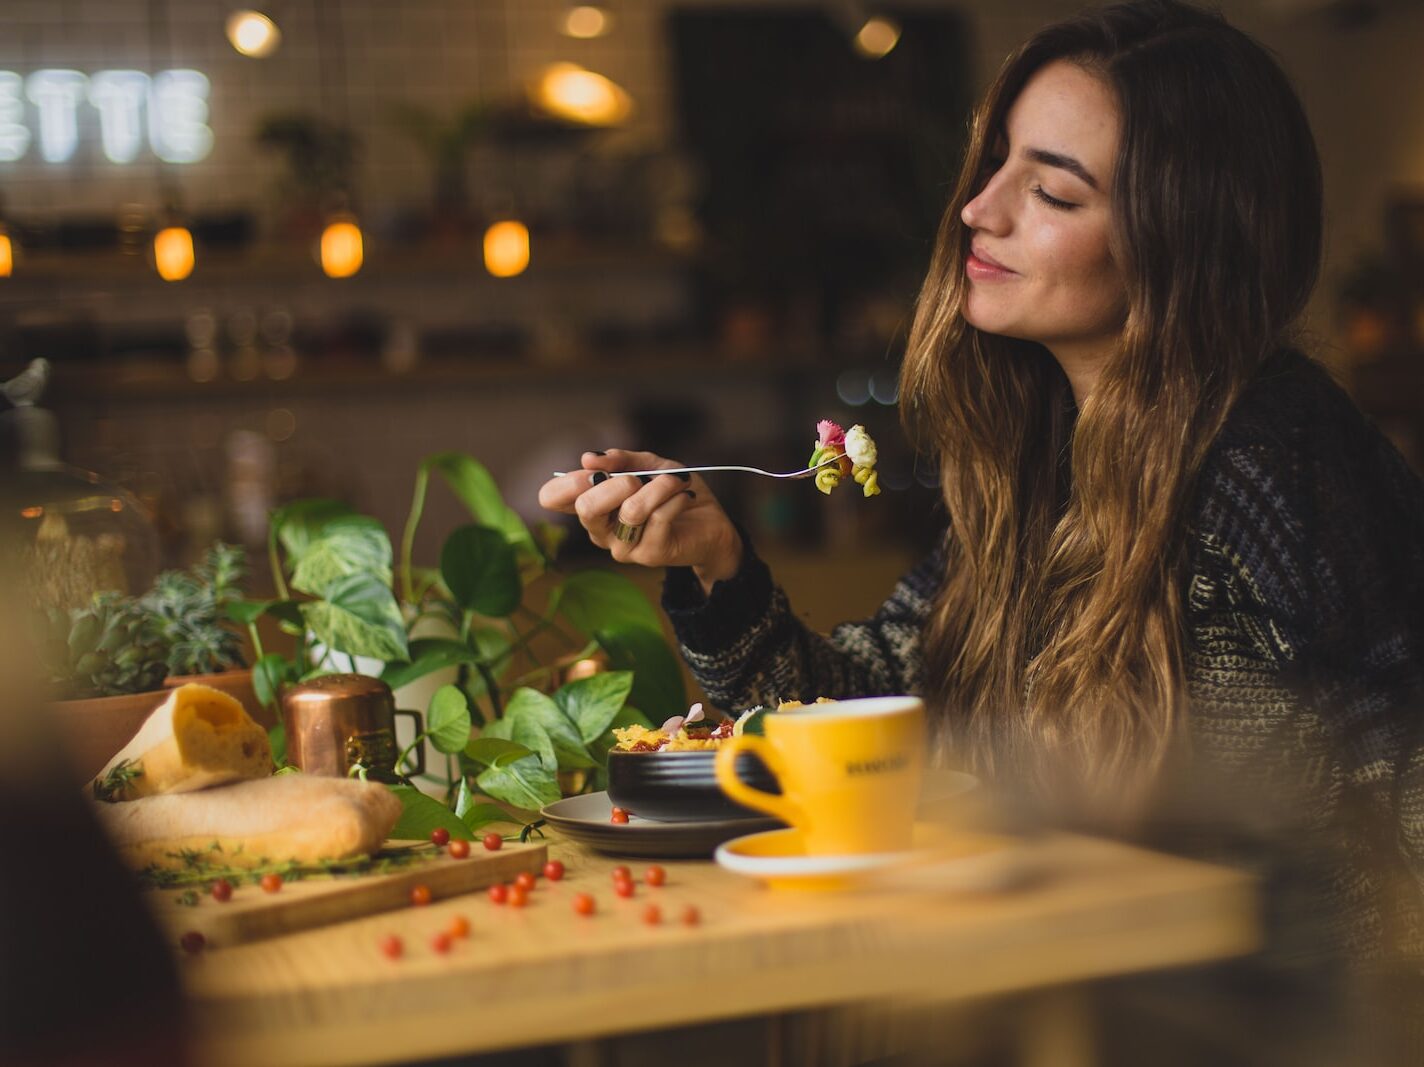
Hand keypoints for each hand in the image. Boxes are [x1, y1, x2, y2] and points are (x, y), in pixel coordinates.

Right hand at [537, 449, 742, 591]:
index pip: (552, 498)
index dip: (567, 481)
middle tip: (638, 478)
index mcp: (592, 506)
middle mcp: (600, 530)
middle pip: (586, 507)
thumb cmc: (673, 493)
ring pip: (631, 510)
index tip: (595, 470)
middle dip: (616, 483)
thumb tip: (588, 458)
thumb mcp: (648, 466)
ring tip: (676, 480)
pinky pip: (659, 517)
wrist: (710, 523)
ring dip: (658, 487)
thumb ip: (621, 459)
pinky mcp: (649, 555)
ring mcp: (622, 547)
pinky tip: (685, 495)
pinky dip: (675, 498)